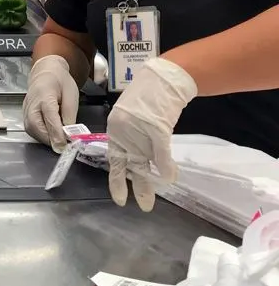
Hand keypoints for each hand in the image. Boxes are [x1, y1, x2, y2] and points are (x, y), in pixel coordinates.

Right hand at [23, 55, 79, 151]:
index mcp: (45, 95)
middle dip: (49, 139)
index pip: (49, 118)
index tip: (64, 145)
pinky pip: (30, 128)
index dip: (57, 134)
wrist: (46, 71)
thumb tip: (69, 134)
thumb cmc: (60, 81)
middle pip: (36, 126)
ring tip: (57, 139)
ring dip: (44, 138)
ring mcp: (26, 108)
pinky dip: (40, 135)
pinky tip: (50, 134)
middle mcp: (32, 103)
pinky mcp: (25, 113)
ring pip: (31, 129)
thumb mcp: (71, 94)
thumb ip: (70, 115)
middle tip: (62, 145)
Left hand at [107, 57, 196, 211]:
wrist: (161, 79)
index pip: (116, 159)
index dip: (117, 179)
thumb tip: (146, 158)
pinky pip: (162, 155)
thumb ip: (138, 138)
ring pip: (143, 164)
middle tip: (133, 206)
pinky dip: (166, 168)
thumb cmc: (148, 97)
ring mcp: (140, 133)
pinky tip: (170, 179)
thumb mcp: (136, 118)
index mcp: (116, 130)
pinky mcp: (158, 130)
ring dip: (149, 184)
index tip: (119, 198)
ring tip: (149, 203)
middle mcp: (124, 133)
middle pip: (128, 166)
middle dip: (131, 187)